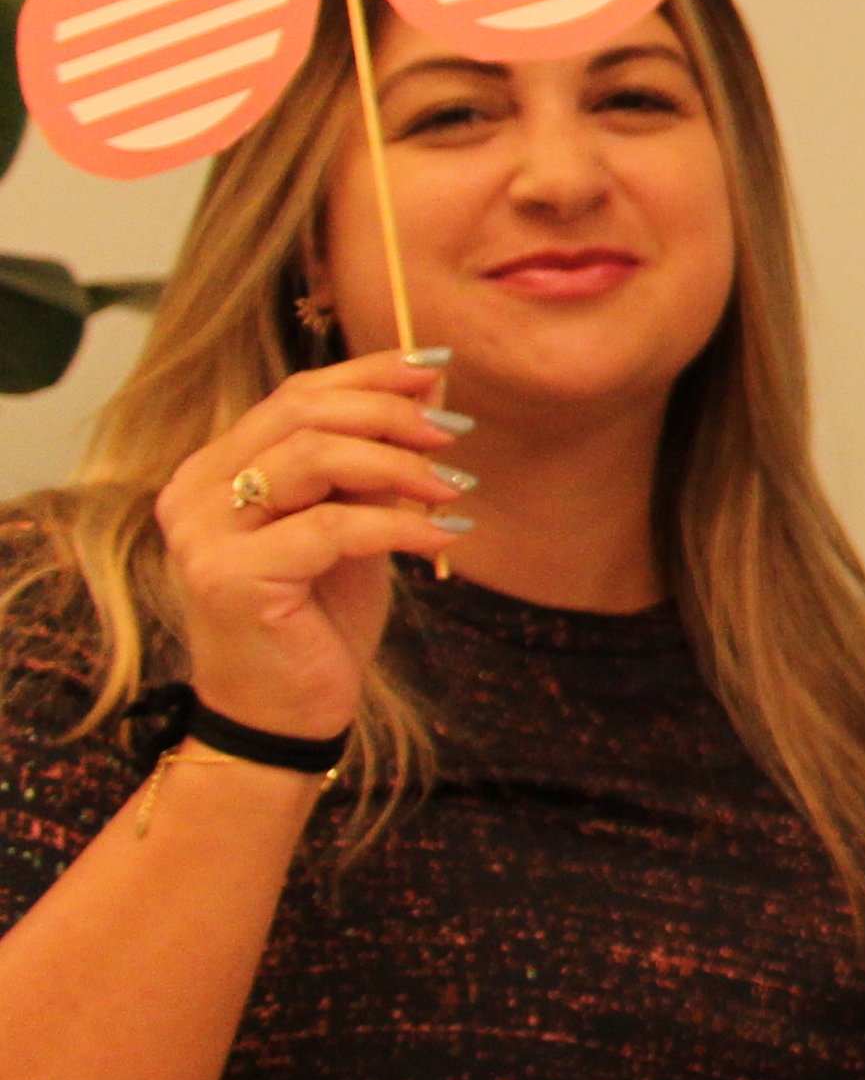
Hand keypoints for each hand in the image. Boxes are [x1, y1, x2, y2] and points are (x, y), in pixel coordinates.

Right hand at [146, 355, 465, 737]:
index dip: (370, 373)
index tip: (438, 366)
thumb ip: (374, 460)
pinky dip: (399, 525)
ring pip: (315, 459)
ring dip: (400, 466)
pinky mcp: (229, 577)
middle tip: (455, 434)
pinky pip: (333, 527)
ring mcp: (204, 535)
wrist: (283, 713)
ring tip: (454, 490)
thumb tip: (433, 384)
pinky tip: (442, 538)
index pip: (294, 395)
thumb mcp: (352, 522)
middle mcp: (194, 493)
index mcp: (214, 470)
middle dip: (391, 414)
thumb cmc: (318, 616)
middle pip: (303, 414)